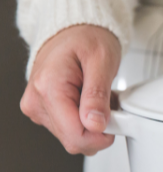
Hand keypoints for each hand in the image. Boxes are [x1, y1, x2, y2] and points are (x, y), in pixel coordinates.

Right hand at [20, 25, 120, 155]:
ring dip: (93, 124)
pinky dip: (86, 120)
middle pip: (74, 140)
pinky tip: (89, 102)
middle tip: (108, 103)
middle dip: (99, 128)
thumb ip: (97, 95)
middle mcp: (37, 101)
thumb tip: (95, 124)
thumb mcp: (102, 61)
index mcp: (49, 88)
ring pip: (74, 137)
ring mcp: (38, 108)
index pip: (75, 136)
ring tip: (98, 98)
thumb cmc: (87, 38)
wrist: (74, 30)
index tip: (116, 120)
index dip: (101, 135)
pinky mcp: (43, 111)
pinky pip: (70, 129)